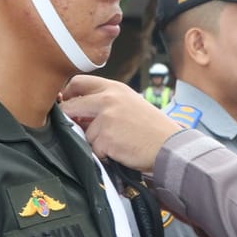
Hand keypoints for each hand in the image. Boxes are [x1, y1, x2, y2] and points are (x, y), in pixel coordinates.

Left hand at [60, 75, 181, 171]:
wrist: (169, 146)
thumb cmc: (151, 128)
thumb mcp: (129, 104)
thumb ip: (104, 104)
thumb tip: (77, 114)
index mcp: (114, 88)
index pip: (79, 82)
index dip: (68, 95)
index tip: (67, 104)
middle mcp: (108, 99)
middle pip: (71, 107)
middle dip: (69, 119)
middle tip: (78, 128)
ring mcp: (106, 118)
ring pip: (84, 133)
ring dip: (95, 141)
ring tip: (118, 142)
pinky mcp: (105, 138)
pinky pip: (94, 148)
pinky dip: (104, 153)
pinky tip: (120, 150)